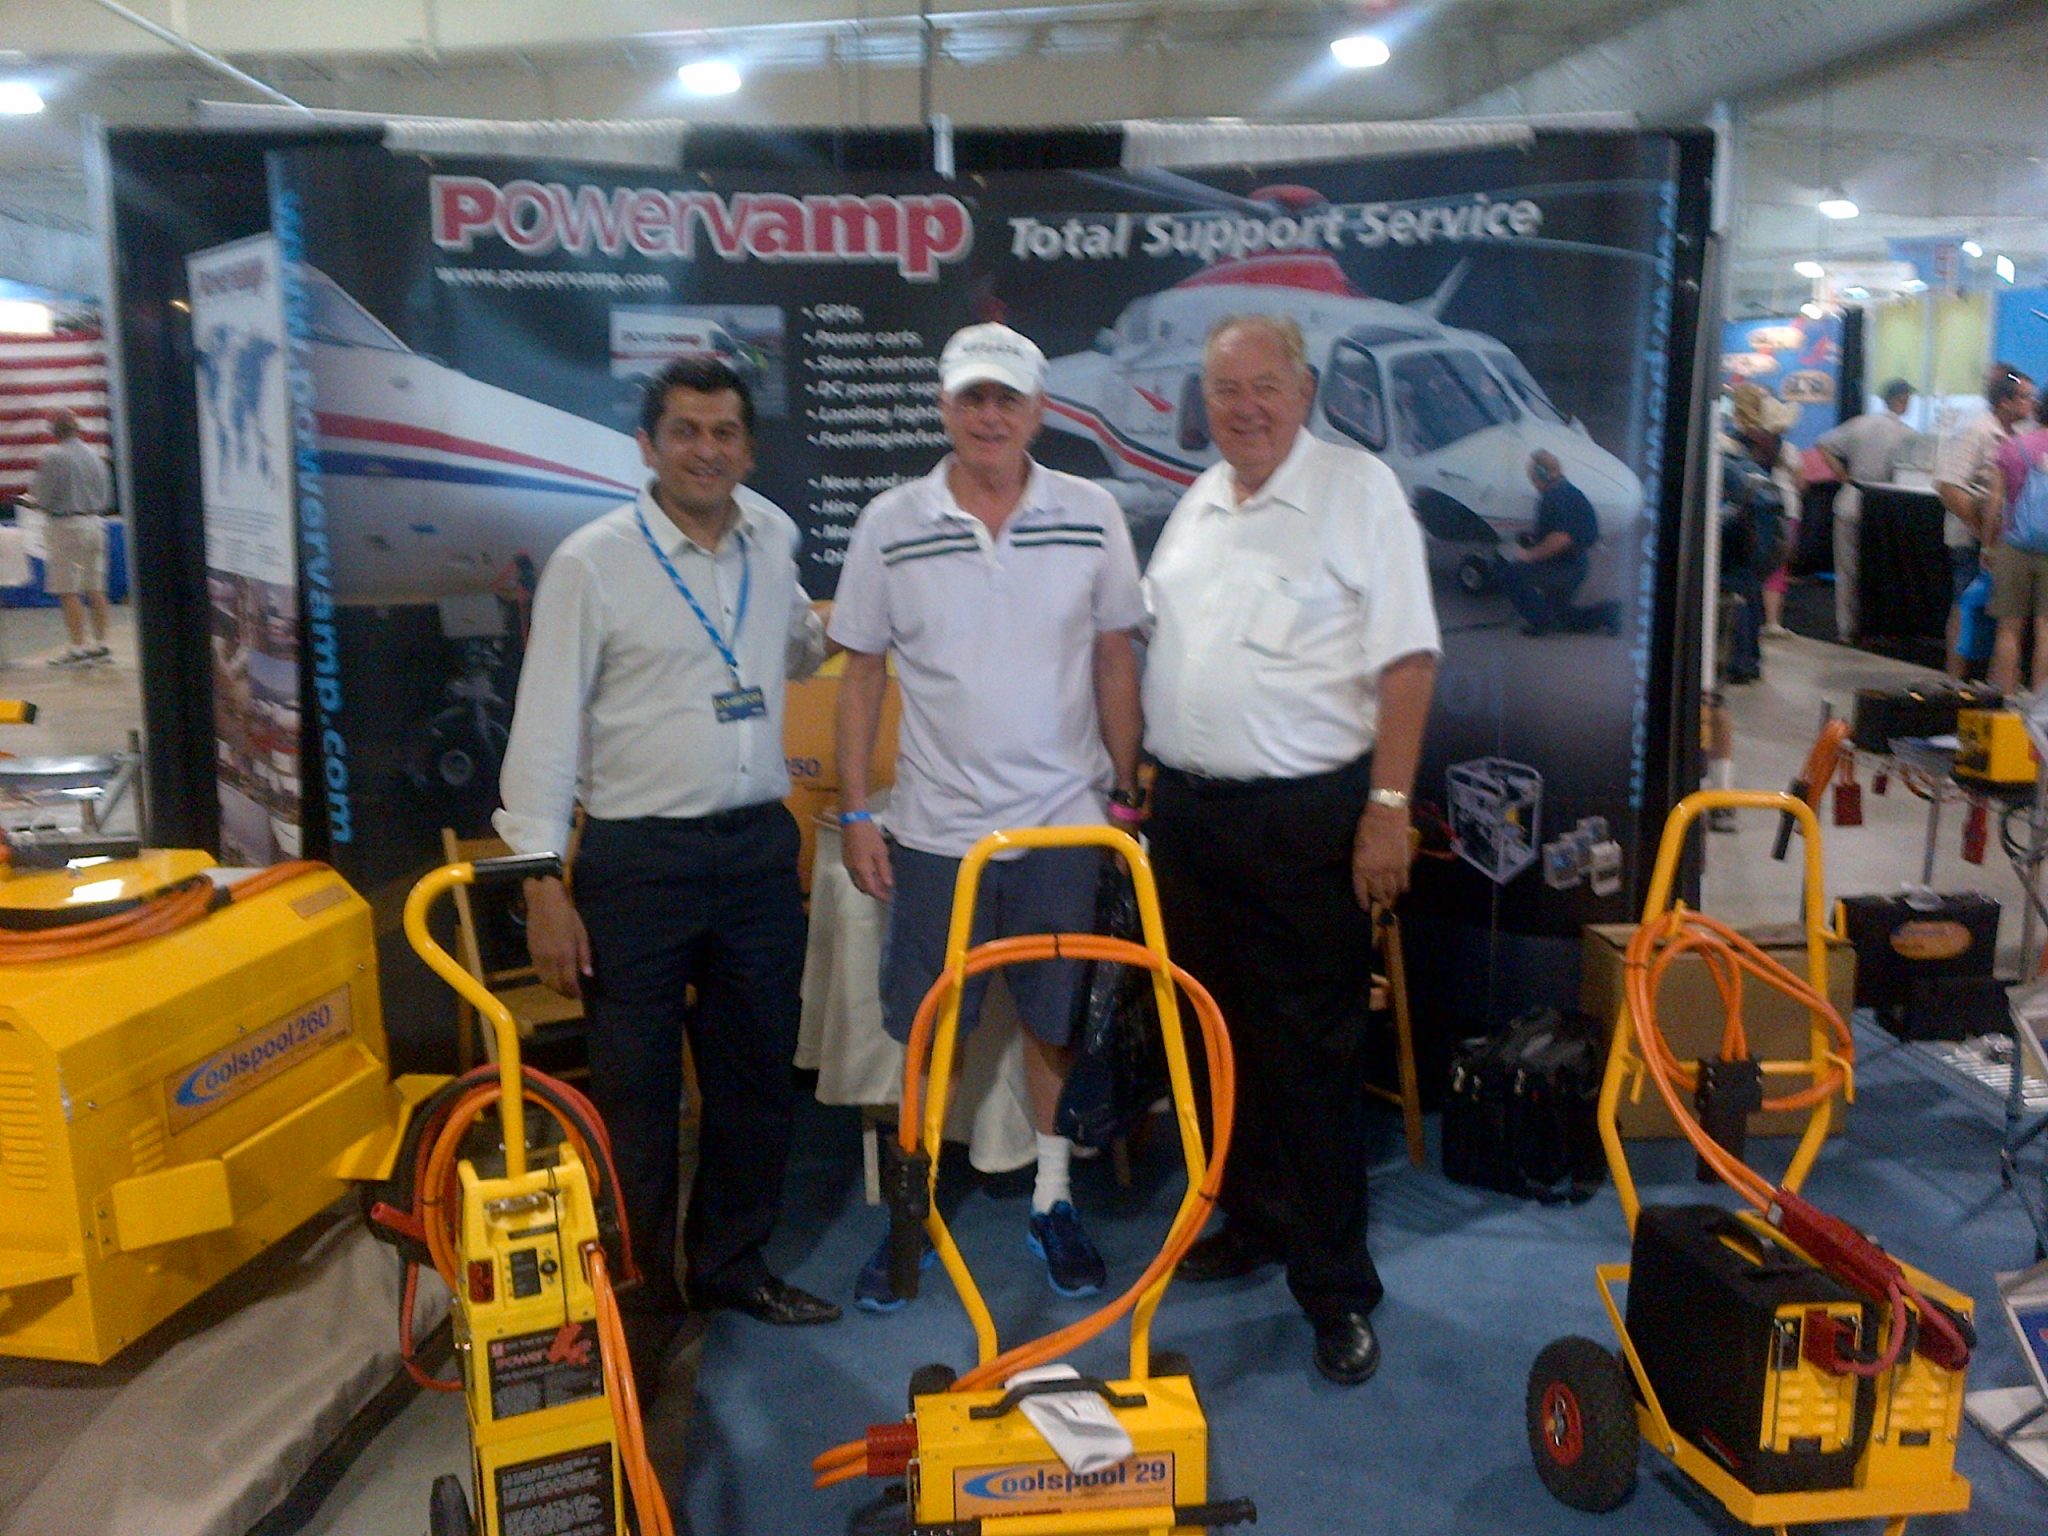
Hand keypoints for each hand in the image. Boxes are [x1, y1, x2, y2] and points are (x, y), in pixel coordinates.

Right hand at [525, 877, 592, 998]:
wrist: (543, 902)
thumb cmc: (567, 915)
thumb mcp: (581, 933)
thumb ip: (584, 955)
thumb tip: (588, 974)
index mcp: (565, 954)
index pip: (569, 982)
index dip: (575, 992)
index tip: (581, 995)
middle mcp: (550, 959)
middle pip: (556, 985)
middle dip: (565, 992)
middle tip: (574, 994)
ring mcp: (539, 957)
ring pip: (545, 981)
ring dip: (555, 988)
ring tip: (564, 989)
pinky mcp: (531, 953)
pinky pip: (538, 973)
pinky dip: (546, 980)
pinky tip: (553, 978)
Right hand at [841, 818, 894, 900]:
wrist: (852, 822)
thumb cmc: (869, 836)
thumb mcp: (881, 853)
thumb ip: (884, 870)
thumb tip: (888, 885)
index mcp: (861, 870)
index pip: (871, 889)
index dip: (880, 895)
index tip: (889, 898)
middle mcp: (852, 871)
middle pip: (863, 887)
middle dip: (874, 891)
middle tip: (885, 891)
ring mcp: (847, 865)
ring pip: (857, 881)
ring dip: (868, 885)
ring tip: (880, 882)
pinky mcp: (846, 859)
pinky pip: (855, 875)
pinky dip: (863, 877)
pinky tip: (871, 872)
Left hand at [1352, 807, 1414, 911]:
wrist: (1386, 815)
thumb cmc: (1366, 827)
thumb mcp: (1356, 847)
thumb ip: (1360, 864)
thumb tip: (1364, 876)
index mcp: (1360, 867)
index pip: (1361, 891)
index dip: (1364, 901)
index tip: (1365, 907)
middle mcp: (1375, 872)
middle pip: (1378, 893)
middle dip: (1378, 900)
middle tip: (1379, 902)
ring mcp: (1391, 869)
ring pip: (1391, 891)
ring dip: (1390, 895)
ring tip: (1389, 897)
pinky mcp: (1404, 865)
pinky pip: (1404, 882)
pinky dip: (1402, 888)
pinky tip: (1401, 890)